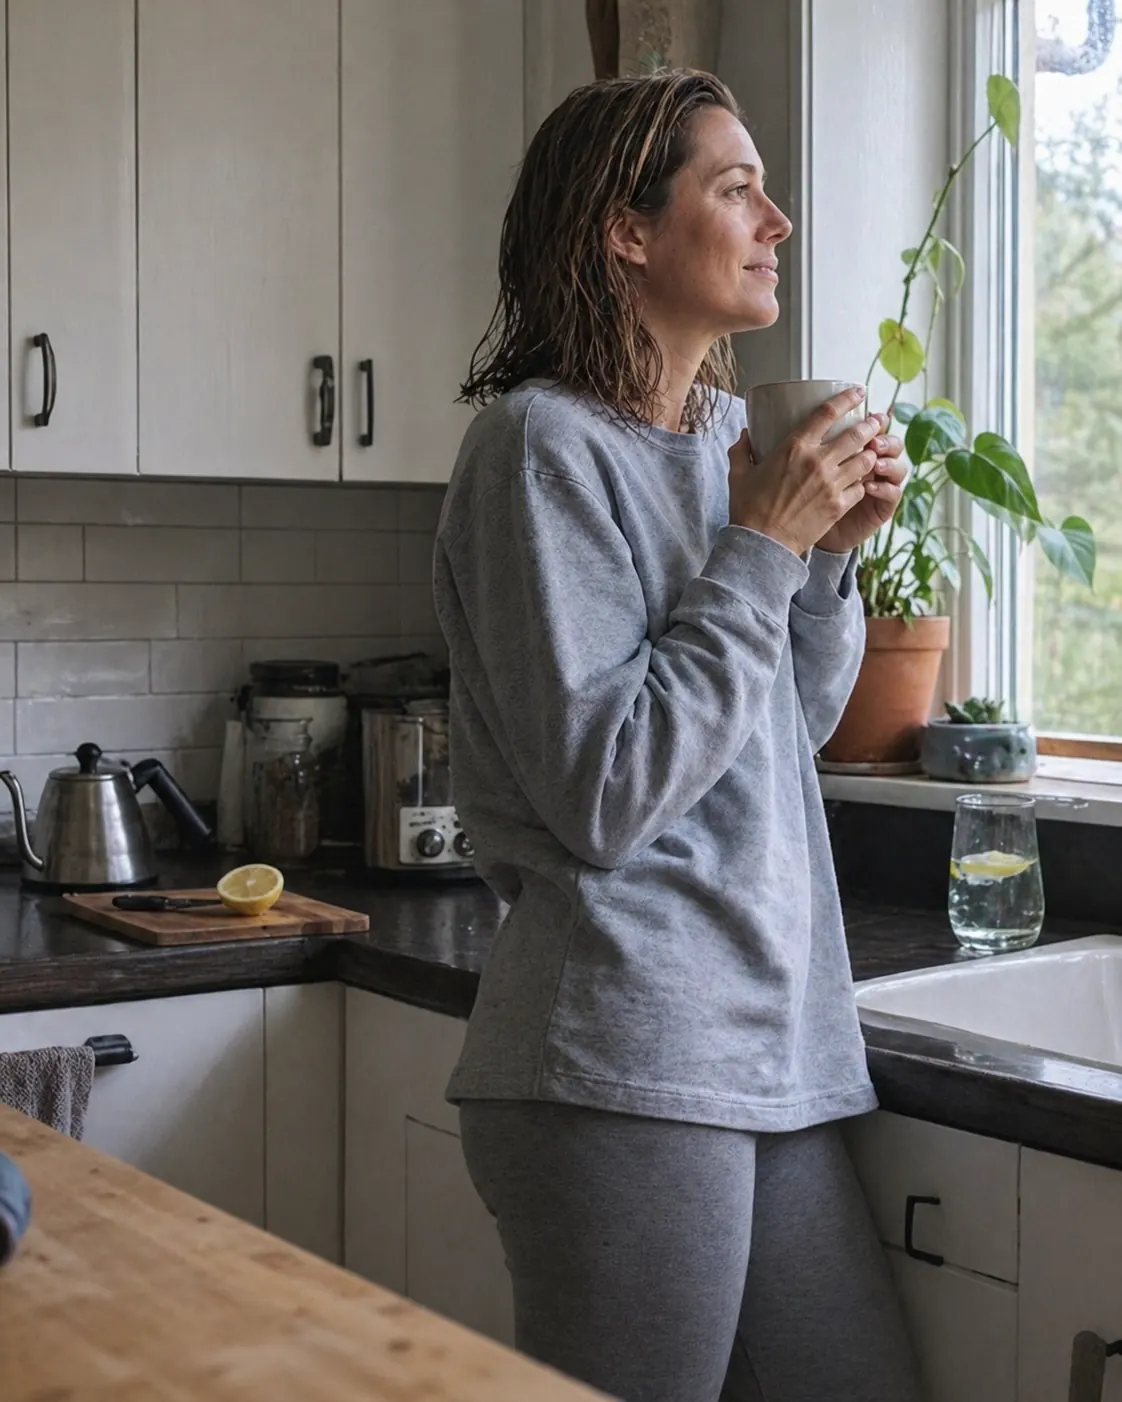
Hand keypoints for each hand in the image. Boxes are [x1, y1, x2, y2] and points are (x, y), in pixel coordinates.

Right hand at [728, 387, 881, 556]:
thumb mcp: (739, 474)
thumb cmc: (748, 509)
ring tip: (875, 448)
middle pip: (857, 434)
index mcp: (794, 447)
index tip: (859, 392)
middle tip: (878, 419)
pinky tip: (862, 480)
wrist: (762, 544)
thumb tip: (744, 435)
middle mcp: (818, 461)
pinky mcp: (838, 506)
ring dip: (872, 452)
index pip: (828, 413)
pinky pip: (860, 487)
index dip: (848, 398)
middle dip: (872, 424)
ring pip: (865, 460)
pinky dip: (863, 481)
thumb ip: (742, 450)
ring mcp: (831, 484)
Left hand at [816, 419, 906, 553]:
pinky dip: (884, 488)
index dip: (874, 421)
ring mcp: (881, 485)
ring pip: (898, 466)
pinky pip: (893, 494)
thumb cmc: (804, 495)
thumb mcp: (807, 466)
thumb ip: (816, 445)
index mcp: (858, 450)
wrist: (807, 532)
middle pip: (892, 444)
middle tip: (873, 441)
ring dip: (889, 462)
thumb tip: (810, 417)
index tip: (868, 417)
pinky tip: (869, 488)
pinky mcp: (882, 507)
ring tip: (876, 464)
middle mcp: (873, 464)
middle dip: (884, 439)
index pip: (873, 430)